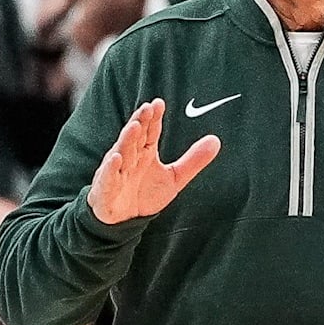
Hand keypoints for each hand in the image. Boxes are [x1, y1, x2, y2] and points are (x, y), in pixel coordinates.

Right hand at [88, 99, 220, 224]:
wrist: (124, 221)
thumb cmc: (145, 193)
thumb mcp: (174, 177)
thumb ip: (193, 160)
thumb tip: (216, 141)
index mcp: (145, 152)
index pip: (150, 132)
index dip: (154, 118)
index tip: (159, 103)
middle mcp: (130, 158)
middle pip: (135, 137)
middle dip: (141, 122)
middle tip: (147, 108)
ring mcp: (117, 172)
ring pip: (122, 152)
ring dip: (127, 139)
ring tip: (135, 126)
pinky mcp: (106, 189)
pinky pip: (109, 177)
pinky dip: (111, 168)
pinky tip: (116, 158)